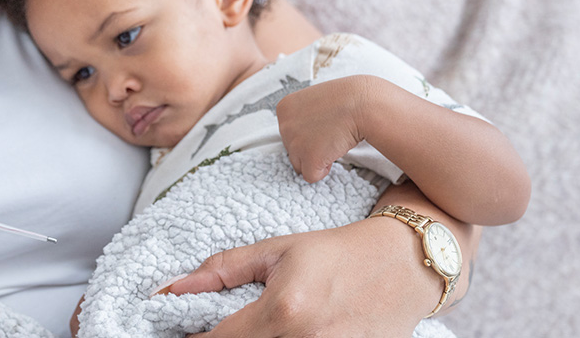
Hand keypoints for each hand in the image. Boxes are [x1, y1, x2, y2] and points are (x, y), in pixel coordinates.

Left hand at [164, 217, 443, 337]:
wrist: (405, 266)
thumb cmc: (340, 252)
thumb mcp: (278, 250)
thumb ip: (223, 270)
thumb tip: (174, 287)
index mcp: (282, 312)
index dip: (193, 337)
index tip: (185, 328)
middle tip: (222, 327)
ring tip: (255, 327)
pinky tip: (280, 334)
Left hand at [277, 75, 375, 181]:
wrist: (364, 104)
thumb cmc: (346, 100)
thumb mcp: (314, 101)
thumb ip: (302, 118)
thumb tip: (302, 138)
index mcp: (284, 108)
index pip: (288, 132)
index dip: (308, 133)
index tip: (323, 123)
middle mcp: (284, 125)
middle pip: (292, 150)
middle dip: (310, 147)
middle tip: (330, 133)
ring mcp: (295, 143)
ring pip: (299, 164)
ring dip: (316, 158)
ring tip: (333, 140)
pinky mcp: (309, 159)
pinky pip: (311, 176)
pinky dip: (324, 169)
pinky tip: (335, 150)